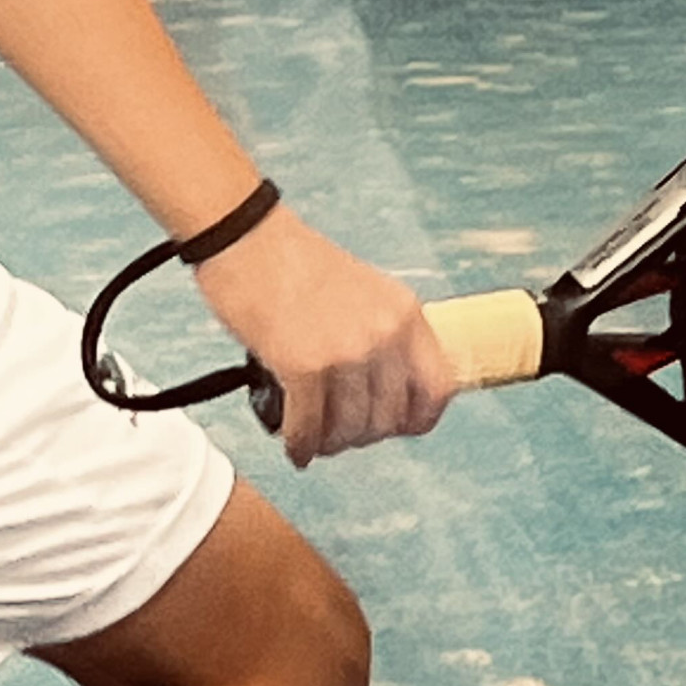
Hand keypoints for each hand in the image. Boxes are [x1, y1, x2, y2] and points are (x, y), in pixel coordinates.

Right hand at [194, 204, 453, 465]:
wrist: (247, 237)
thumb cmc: (295, 263)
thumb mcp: (365, 292)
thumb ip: (381, 336)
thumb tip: (381, 395)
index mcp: (405, 313)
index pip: (438, 389)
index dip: (418, 419)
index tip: (394, 427)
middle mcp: (384, 334)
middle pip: (389, 418)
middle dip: (363, 435)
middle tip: (340, 435)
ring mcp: (345, 351)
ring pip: (351, 429)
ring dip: (330, 443)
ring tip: (315, 440)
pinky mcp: (302, 364)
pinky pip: (309, 425)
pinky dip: (300, 444)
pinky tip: (294, 448)